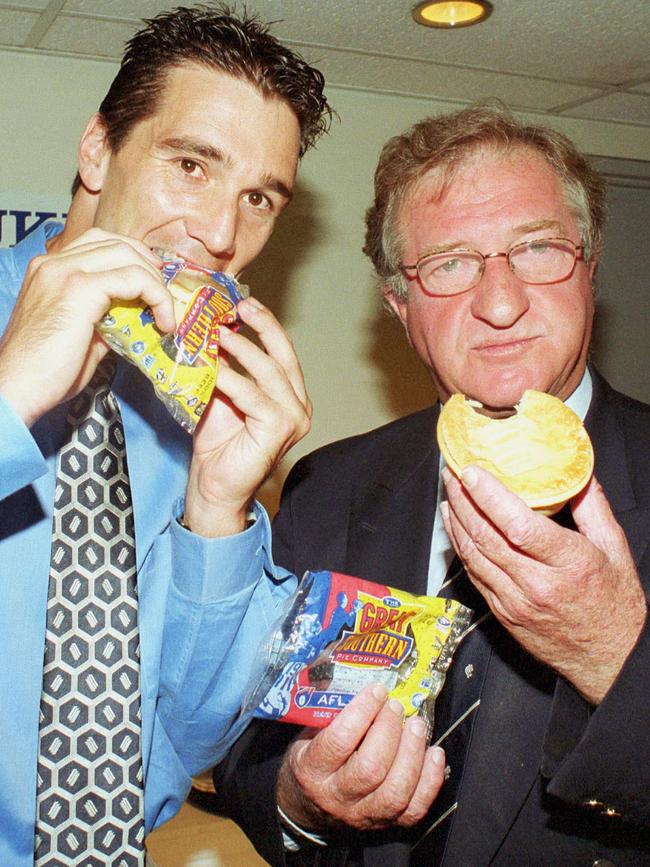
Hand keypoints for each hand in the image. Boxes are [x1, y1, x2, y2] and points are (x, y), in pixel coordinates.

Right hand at [0, 228, 173, 425]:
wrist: (18, 387)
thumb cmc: (45, 371)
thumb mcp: (79, 336)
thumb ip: (104, 319)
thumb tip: (133, 318)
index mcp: (48, 270)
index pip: (96, 242)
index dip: (130, 256)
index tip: (152, 279)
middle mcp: (53, 263)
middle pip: (114, 242)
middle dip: (147, 264)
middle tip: (164, 291)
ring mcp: (65, 272)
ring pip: (126, 255)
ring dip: (154, 282)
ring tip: (165, 310)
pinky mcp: (80, 288)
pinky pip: (133, 278)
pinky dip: (156, 296)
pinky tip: (163, 321)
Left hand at [184, 297, 311, 536]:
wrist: (214, 488)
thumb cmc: (218, 446)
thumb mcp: (221, 396)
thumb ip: (225, 367)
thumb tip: (212, 329)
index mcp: (290, 397)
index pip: (283, 353)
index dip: (265, 325)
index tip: (245, 302)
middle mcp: (299, 406)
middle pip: (284, 356)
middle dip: (262, 327)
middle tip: (239, 306)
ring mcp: (293, 419)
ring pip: (269, 373)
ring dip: (241, 349)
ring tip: (216, 333)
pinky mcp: (280, 430)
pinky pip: (254, 396)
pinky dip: (231, 379)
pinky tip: (213, 367)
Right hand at [276, 684, 445, 832]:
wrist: (307, 807)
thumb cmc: (311, 760)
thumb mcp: (308, 733)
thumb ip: (330, 711)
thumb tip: (361, 674)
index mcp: (312, 770)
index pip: (339, 742)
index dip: (362, 712)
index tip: (377, 691)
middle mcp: (336, 797)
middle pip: (371, 768)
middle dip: (390, 731)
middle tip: (396, 707)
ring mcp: (363, 815)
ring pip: (395, 792)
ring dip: (412, 753)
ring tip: (417, 725)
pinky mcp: (386, 824)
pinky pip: (415, 809)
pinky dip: (430, 780)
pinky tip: (434, 753)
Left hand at [442, 466, 646, 703]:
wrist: (610, 661)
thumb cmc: (615, 606)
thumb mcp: (615, 550)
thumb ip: (593, 507)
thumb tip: (577, 471)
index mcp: (569, 565)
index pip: (519, 525)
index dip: (489, 496)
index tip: (472, 472)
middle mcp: (537, 585)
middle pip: (486, 537)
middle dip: (463, 501)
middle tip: (453, 474)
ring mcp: (515, 602)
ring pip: (473, 555)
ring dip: (456, 521)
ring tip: (450, 494)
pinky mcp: (503, 613)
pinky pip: (474, 574)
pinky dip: (461, 546)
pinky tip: (456, 527)